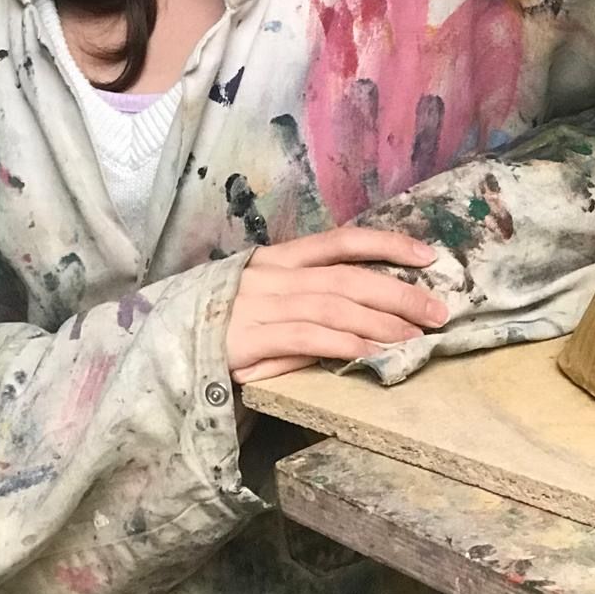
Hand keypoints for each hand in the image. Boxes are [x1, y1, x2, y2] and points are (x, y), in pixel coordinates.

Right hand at [225, 225, 448, 384]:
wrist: (156, 349)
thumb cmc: (216, 326)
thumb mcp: (262, 302)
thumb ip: (303, 304)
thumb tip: (359, 315)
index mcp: (278, 258)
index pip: (341, 241)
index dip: (387, 243)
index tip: (429, 255)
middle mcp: (272, 275)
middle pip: (347, 277)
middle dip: (398, 291)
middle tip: (438, 309)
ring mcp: (259, 305)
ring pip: (333, 306)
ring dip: (380, 321)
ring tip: (416, 336)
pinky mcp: (248, 339)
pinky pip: (306, 338)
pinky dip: (343, 344)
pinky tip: (370, 353)